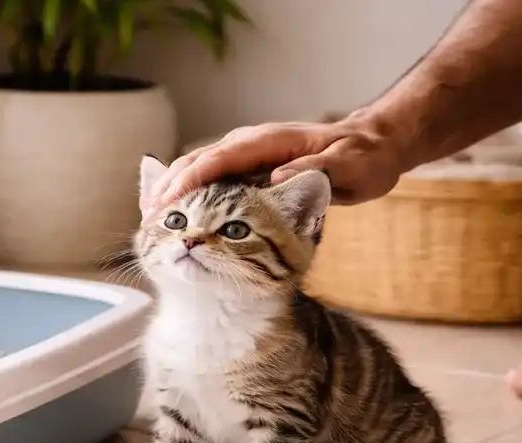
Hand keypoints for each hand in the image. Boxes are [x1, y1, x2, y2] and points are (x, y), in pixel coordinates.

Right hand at [145, 119, 406, 213]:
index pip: (219, 158)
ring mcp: (248, 157)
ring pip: (199, 170)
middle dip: (171, 188)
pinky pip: (210, 180)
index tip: (169, 203)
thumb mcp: (349, 167)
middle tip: (150, 220)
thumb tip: (279, 180)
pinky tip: (176, 216)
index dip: (190, 179)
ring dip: (175, 193)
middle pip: (198, 162)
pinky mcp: (249, 171)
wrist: (372, 150)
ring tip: (153, 222)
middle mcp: (251, 146)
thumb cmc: (363, 160)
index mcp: (269, 143)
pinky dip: (189, 196)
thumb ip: (317, 172)